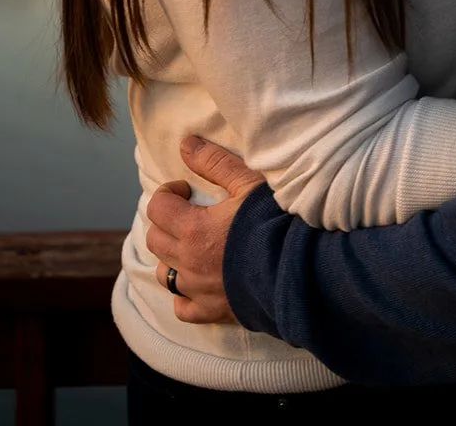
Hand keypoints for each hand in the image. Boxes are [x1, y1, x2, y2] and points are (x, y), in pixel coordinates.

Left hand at [145, 135, 264, 324]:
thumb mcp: (248, 183)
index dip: (168, 194)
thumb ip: (214, 162)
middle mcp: (189, 262)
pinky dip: (183, 294)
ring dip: (171, 256)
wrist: (299, 268)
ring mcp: (198, 290)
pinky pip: (182, 307)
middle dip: (167, 221)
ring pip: (164, 274)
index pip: (157, 208)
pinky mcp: (212, 311)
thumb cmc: (274, 221)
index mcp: (193, 229)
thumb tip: (185, 144)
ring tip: (193, 245)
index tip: (186, 190)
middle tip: (189, 213)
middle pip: (156, 239)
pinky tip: (198, 281)